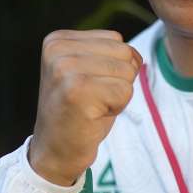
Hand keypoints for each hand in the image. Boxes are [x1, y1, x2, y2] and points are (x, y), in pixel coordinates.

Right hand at [28, 29, 141, 185]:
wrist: (55, 152)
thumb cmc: (79, 112)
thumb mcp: (89, 72)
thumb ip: (110, 54)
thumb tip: (137, 57)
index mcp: (58, 40)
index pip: (116, 40)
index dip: (113, 69)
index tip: (88, 87)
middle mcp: (58, 50)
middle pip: (124, 53)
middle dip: (118, 81)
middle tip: (91, 100)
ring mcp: (65, 69)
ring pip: (127, 72)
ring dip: (118, 95)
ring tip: (92, 107)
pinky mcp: (77, 92)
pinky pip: (125, 92)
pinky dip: (117, 108)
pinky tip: (92, 116)